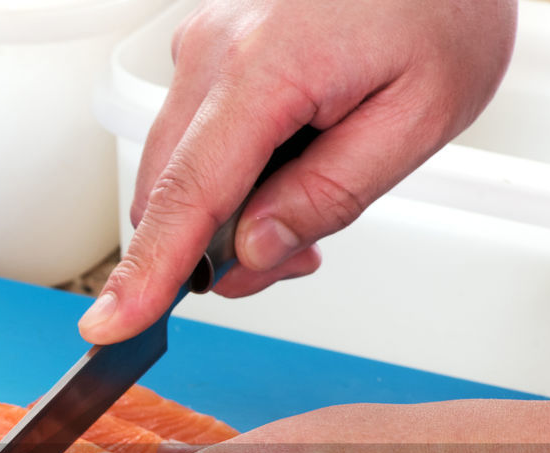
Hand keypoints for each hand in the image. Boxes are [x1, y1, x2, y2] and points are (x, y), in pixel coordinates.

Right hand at [80, 0, 516, 342]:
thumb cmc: (440, 3)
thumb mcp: (421, 114)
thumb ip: (330, 195)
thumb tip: (253, 249)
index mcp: (267, 65)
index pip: (188, 194)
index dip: (146, 272)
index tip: (109, 324)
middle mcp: (215, 49)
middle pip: (170, 194)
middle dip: (213, 251)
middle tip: (295, 256)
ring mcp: (203, 44)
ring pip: (175, 173)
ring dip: (221, 214)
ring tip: (303, 201)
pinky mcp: (206, 48)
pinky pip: (189, 138)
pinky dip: (222, 175)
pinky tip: (282, 166)